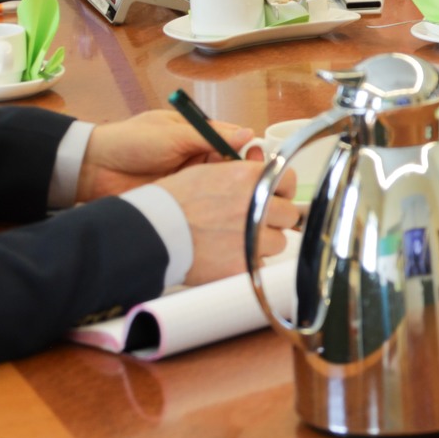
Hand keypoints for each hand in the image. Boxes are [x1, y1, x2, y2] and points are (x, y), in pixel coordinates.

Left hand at [76, 109, 253, 201]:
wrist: (92, 168)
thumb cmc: (132, 141)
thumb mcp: (172, 134)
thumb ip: (210, 136)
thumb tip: (249, 134)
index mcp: (196, 133)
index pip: (232, 139)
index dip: (247, 149)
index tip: (258, 159)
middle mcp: (196, 155)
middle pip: (229, 163)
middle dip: (241, 171)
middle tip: (250, 180)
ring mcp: (188, 178)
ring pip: (218, 182)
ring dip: (228, 188)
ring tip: (239, 196)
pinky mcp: (178, 197)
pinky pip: (201, 199)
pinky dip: (211, 202)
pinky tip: (223, 208)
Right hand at [155, 161, 299, 286]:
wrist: (151, 232)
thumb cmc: (171, 201)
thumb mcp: (208, 173)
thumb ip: (240, 174)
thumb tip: (259, 175)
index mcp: (250, 179)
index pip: (288, 181)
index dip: (281, 190)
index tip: (276, 196)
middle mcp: (258, 205)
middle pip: (288, 215)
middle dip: (274, 218)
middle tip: (254, 221)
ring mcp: (253, 237)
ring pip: (277, 242)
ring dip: (262, 242)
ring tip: (236, 240)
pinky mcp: (244, 264)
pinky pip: (260, 264)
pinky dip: (248, 262)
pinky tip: (227, 256)